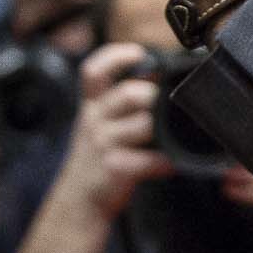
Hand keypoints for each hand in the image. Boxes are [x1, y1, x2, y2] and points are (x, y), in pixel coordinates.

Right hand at [51, 44, 174, 220]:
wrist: (79, 200)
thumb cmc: (99, 158)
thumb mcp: (101, 124)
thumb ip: (122, 103)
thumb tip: (158, 78)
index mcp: (92, 106)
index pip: (93, 71)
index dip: (115, 56)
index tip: (138, 52)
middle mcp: (95, 120)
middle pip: (128, 94)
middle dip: (154, 97)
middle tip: (168, 107)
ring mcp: (103, 144)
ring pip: (144, 125)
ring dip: (164, 130)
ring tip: (173, 138)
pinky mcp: (114, 168)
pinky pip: (150, 160)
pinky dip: (165, 162)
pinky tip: (171, 164)